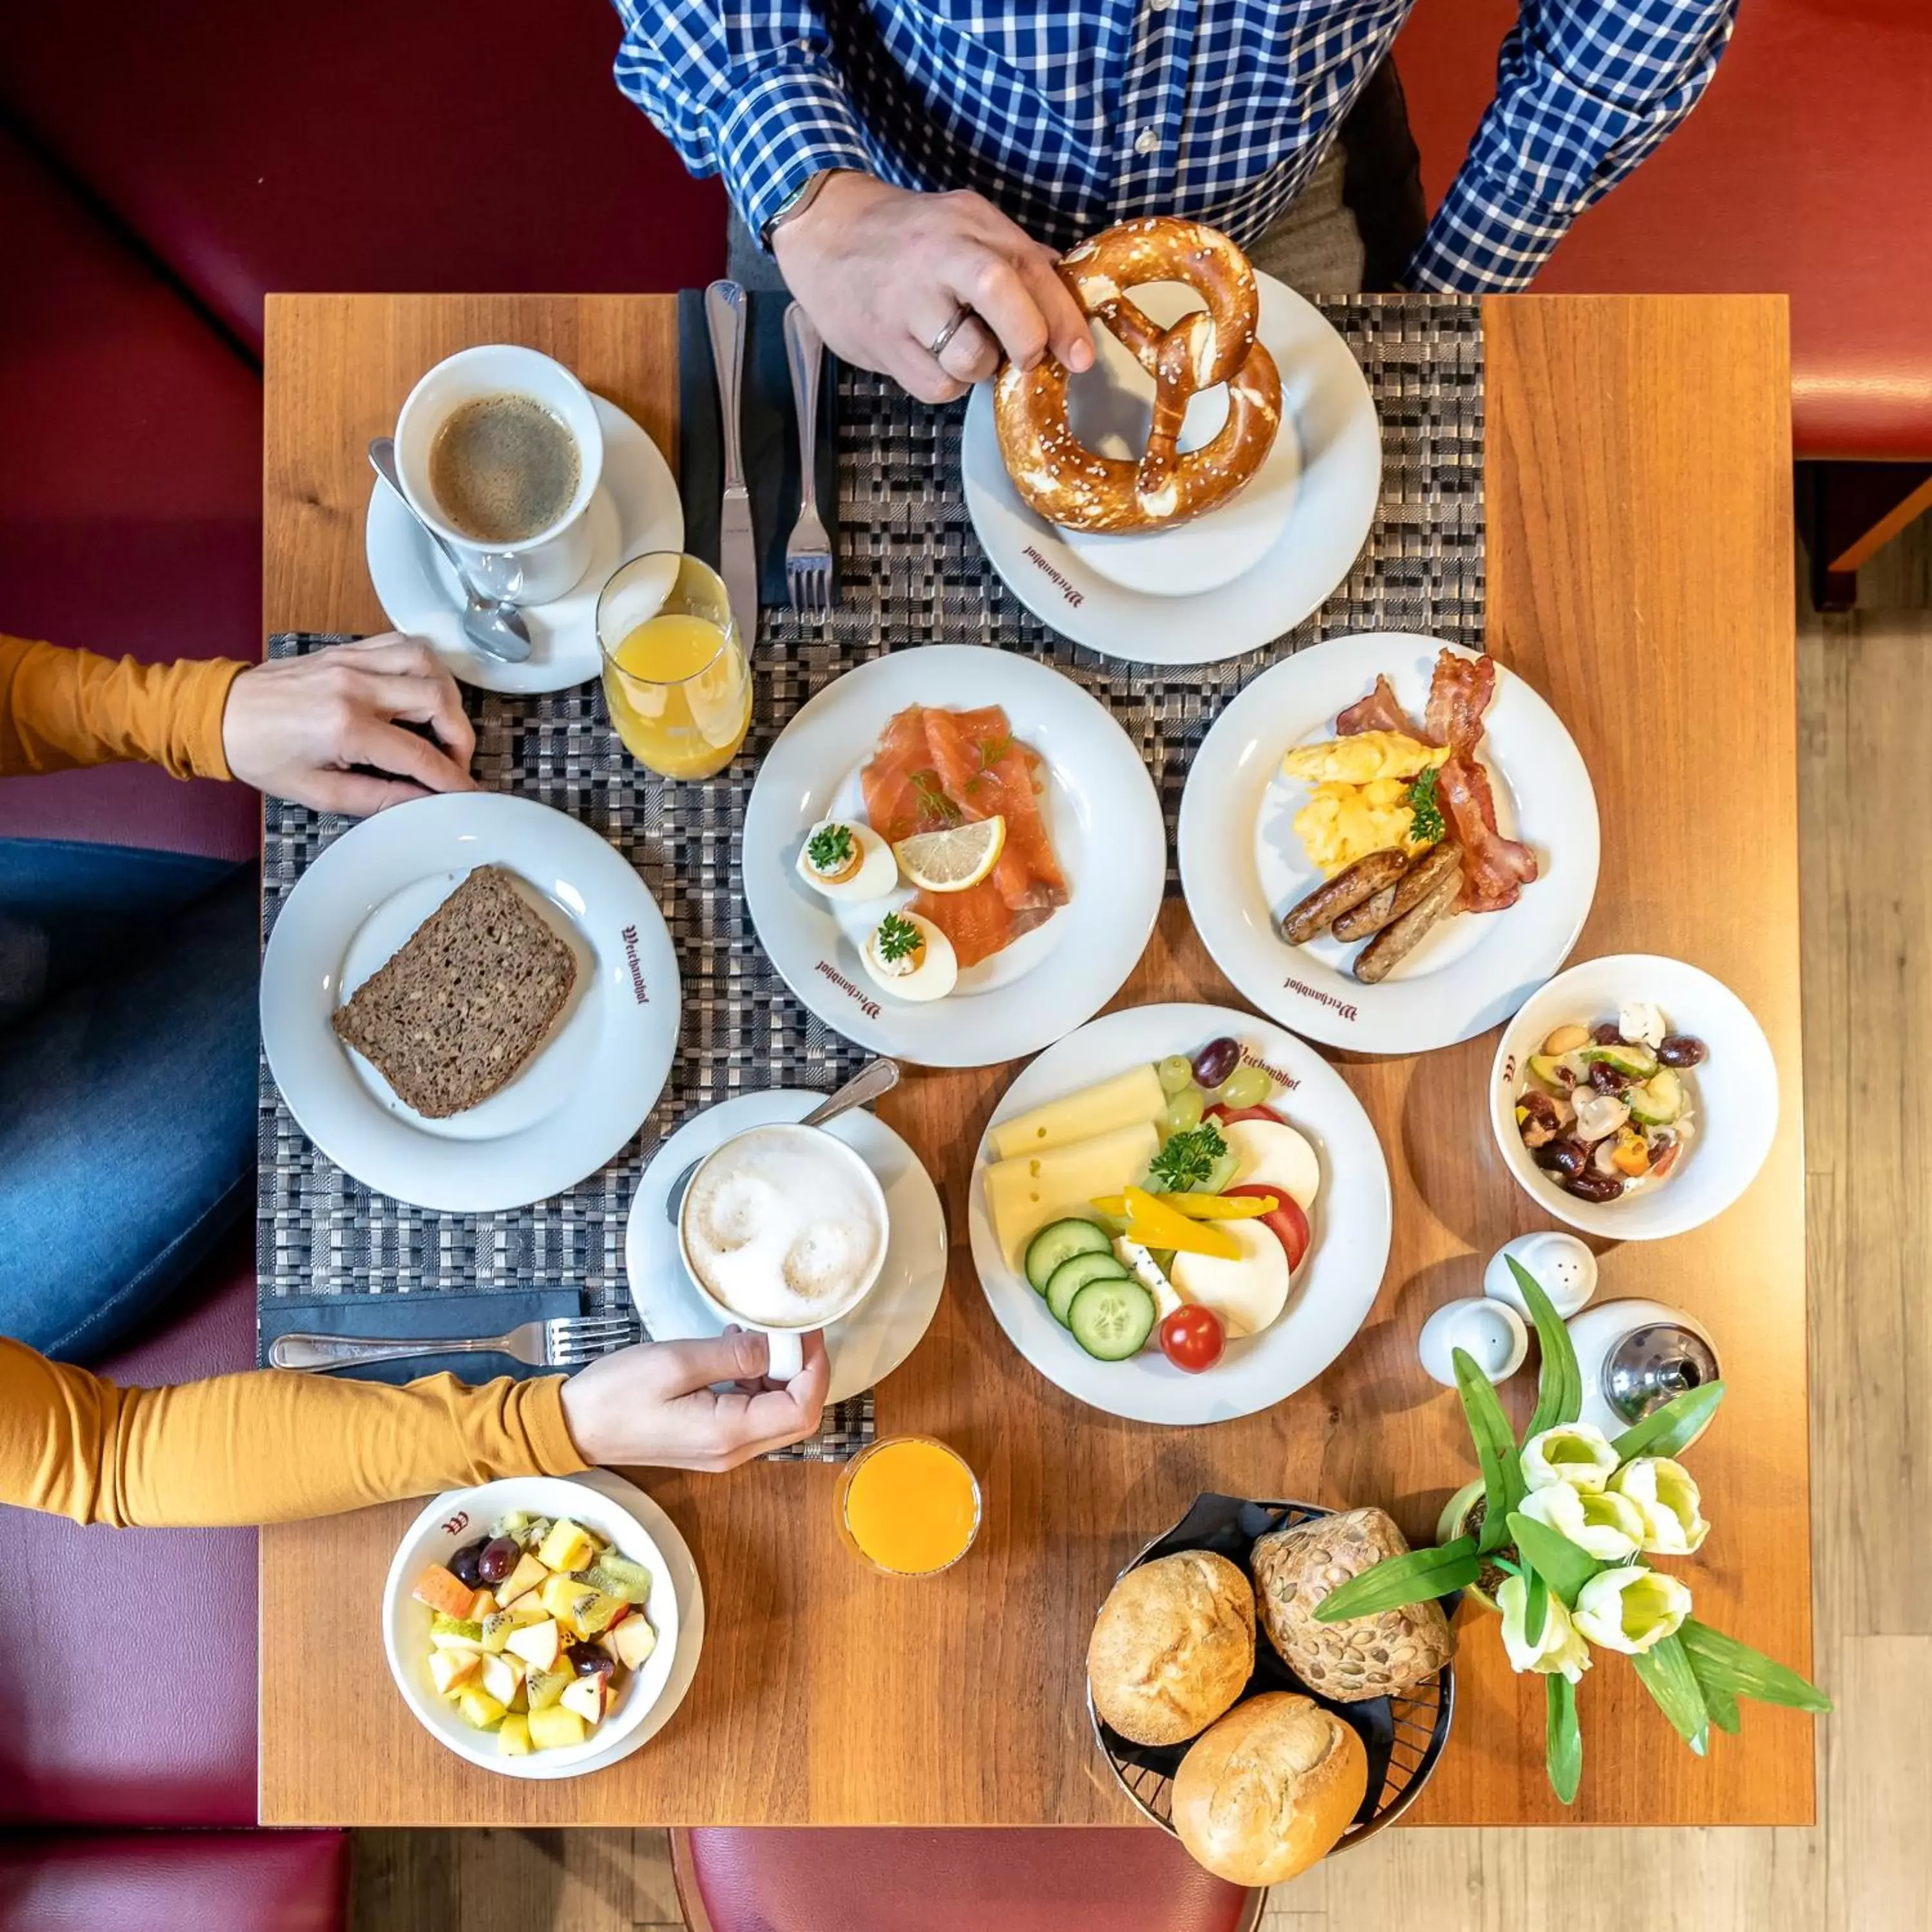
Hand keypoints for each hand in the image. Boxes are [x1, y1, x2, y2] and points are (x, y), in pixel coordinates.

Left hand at [222, 633, 477, 815]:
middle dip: (459, 736)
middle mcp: (354, 686)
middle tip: (454, 761)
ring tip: (443, 724)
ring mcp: (351, 661)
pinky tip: (422, 691)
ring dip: (447, 695)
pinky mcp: (347, 649)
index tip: (467, 793)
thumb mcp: (319, 793)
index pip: (419, 753)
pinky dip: (424, 667)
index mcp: (345, 727)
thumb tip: (425, 802)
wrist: (220, 715)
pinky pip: (402, 644)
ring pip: (427, 662)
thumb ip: (378, 799)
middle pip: (436, 699)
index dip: (451, 778)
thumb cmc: (263, 757)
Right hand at [558, 1329, 830, 1472]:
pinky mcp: (709, 1442)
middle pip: (796, 1416)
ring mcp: (721, 1450)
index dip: (815, 1368)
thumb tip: (773, 1346)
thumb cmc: (616, 1394)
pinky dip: (755, 1382)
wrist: (573, 1427)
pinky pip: (751, 1414)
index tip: (807, 1332)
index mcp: (729, 1433)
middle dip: (803, 1371)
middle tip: (790, 1330)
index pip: (801, 1409)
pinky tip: (733, 1352)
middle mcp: (732, 1451)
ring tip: (754, 1336)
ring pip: (776, 1414)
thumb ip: (731, 1355)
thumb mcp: (676, 1361)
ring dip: (778, 1374)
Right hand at [774, 171, 1093, 403]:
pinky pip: (934, 387)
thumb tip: (1066, 296)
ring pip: (969, 358)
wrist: (823, 231)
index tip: (1082, 356)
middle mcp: (941, 255)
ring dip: (977, 368)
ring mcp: (907, 300)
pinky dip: (943, 383)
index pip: (1032, 269)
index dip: (1064, 319)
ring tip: (959, 348)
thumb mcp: (963, 224)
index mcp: (971, 224)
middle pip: (1002, 295)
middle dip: (1027, 340)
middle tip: (1026, 358)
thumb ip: (1014, 257)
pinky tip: (927, 356)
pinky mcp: (881, 341)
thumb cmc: (905, 236)